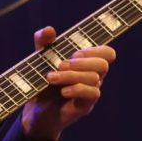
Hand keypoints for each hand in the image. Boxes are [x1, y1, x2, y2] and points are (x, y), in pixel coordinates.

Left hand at [21, 26, 115, 140]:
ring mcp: (90, 91)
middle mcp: (93, 76)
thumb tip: (49, 30)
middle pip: (103, 63)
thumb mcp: (40, 57)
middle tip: (60, 65)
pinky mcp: (85, 105)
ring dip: (71, 75)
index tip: (73, 53)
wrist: (35, 110)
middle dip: (82, 62)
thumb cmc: (42, 81)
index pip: (107, 53)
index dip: (94, 50)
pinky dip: (77, 89)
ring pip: (94, 78)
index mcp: (87, 63)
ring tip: (51, 78)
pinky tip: (63, 91)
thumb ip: (43, 41)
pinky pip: (92, 93)